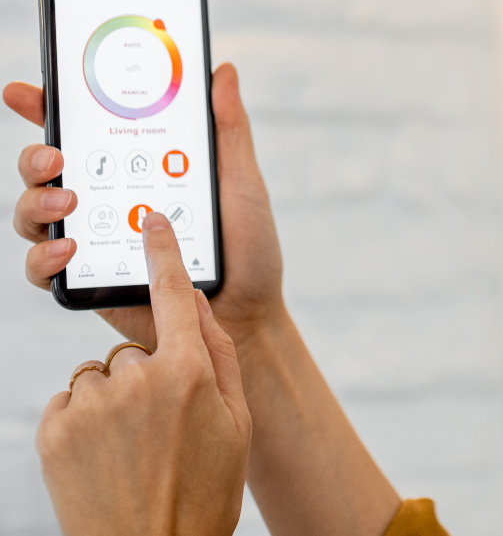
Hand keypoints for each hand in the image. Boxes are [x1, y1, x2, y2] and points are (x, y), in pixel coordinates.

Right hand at [3, 63, 284, 349]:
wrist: (249, 315)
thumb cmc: (249, 248)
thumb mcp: (241, 182)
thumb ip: (228, 130)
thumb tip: (221, 70)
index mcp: (138, 168)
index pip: (85, 132)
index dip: (48, 108)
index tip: (27, 91)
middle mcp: (108, 199)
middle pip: (46, 168)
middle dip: (36, 154)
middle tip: (55, 154)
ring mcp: (95, 239)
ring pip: (35, 213)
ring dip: (36, 201)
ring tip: (68, 203)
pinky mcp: (89, 282)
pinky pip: (44, 268)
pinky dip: (44, 256)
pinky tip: (68, 249)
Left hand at [37, 212, 251, 535]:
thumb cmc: (204, 491)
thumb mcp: (234, 421)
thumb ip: (218, 355)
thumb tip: (198, 306)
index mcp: (189, 374)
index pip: (174, 294)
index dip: (163, 252)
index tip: (152, 220)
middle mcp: (138, 380)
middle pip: (137, 348)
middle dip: (149, 374)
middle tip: (163, 426)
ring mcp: (93, 404)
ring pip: (103, 374)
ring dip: (116, 398)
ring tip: (133, 447)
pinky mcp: (58, 429)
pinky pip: (75, 399)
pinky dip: (88, 420)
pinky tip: (106, 455)